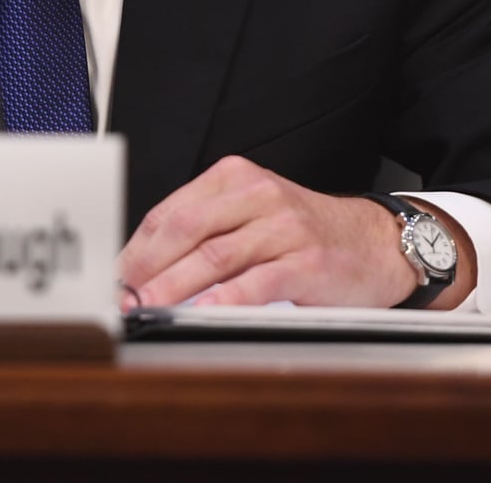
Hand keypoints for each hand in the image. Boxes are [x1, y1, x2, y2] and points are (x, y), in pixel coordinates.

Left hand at [118, 156, 434, 309]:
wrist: (377, 241)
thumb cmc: (306, 233)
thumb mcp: (254, 214)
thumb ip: (207, 231)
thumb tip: (145, 269)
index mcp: (236, 178)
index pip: (172, 210)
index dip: (137, 245)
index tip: (114, 274)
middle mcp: (258, 195)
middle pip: (187, 228)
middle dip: (147, 265)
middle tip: (121, 293)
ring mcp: (284, 226)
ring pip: (215, 255)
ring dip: (174, 285)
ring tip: (147, 306)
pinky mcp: (307, 261)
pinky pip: (257, 281)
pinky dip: (225, 299)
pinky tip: (202, 313)